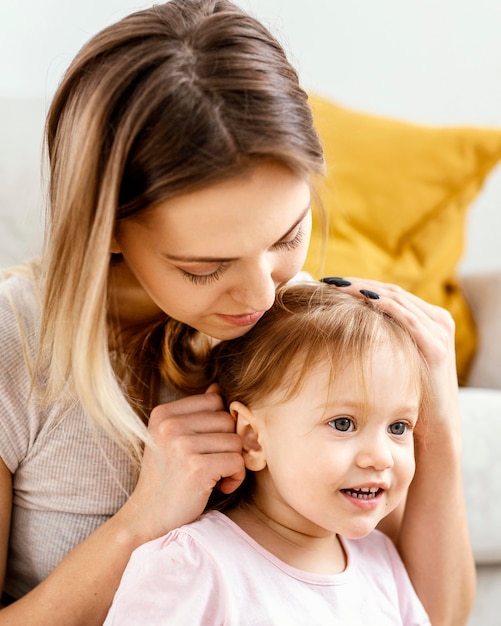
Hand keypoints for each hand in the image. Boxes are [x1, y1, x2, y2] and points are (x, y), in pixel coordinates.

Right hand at [121, 384, 244, 540]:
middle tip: (214, 463)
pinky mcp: (197, 468)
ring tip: (216, 476)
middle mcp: (170, 426)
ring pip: (236, 441)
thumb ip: (194, 413)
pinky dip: (236, 477)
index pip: (214, 400)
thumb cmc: (166, 477)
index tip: (208, 445)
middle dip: (228, 443)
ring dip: (234, 462)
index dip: (220, 424)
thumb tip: (217, 387)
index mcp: (163, 414)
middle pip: (227, 420)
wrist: (148, 518)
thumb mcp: (171, 438)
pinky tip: (220, 487)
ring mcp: (182, 446)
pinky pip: (237, 461)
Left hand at [321, 276, 458, 429]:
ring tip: (338, 286)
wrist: (434, 428)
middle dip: (358, 284)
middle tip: (329, 280)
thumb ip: (382, 339)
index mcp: (428, 319)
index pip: (390, 292)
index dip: (360, 284)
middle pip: (391, 291)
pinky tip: (362, 299)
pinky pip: (407, 318)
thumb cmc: (408, 395)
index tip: (332, 283)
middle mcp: (437, 320)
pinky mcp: (436, 346)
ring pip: (397, 299)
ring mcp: (439, 331)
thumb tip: (345, 325)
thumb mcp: (395, 359)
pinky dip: (384, 305)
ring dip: (365, 290)